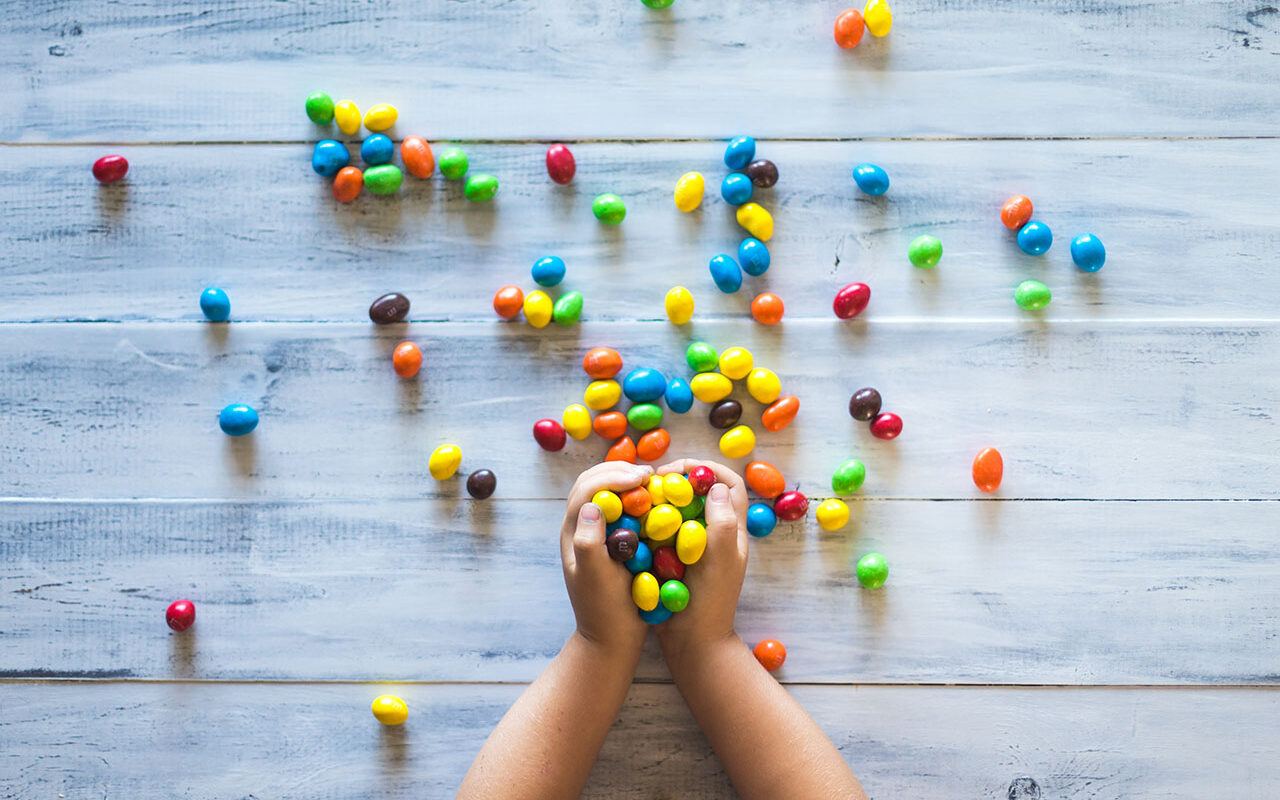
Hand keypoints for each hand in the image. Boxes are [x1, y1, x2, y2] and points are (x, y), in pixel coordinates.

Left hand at [560, 461, 653, 656]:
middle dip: (618, 470)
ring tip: (652, 481)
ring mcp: (595, 534)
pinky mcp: (612, 542)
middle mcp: (581, 529)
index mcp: (573, 533)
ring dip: (626, 480)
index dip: (612, 477)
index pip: (587, 490)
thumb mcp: (596, 578)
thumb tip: (593, 506)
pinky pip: (620, 508)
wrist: (611, 640)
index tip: (641, 477)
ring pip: (605, 493)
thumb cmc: (605, 610)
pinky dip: (635, 497)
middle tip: (648, 473)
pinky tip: (655, 500)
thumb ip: (589, 543)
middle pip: (592, 483)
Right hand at [649, 458, 749, 662]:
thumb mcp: (721, 561)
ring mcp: (694, 547)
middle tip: (652, 480)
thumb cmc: (710, 603)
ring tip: (640, 496)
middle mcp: (715, 534)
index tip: (678, 468)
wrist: (694, 644)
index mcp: (733, 531)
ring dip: (661, 499)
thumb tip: (716, 486)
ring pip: (680, 509)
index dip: (706, 469)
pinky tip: (633, 521)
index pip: (728, 484)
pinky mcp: (675, 559)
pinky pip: (663, 530)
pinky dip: (650, 521)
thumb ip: (722, 523)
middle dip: (678, 479)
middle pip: (701, 492)